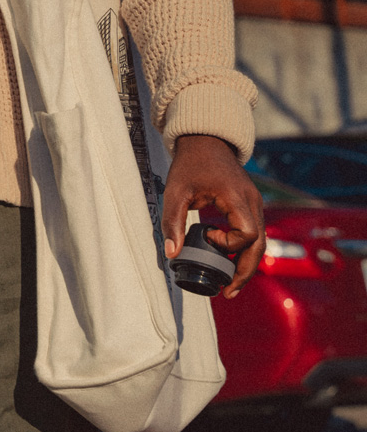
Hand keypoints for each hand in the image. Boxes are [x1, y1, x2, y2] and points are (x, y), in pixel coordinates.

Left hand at [163, 134, 264, 296]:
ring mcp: (254, 203)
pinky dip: (245, 249)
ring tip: (229, 283)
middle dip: (245, 270)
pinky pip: (254, 233)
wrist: (205, 140)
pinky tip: (230, 260)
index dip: (228, 243)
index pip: (246, 233)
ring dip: (246, 263)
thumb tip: (172, 253)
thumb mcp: (176, 191)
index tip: (206, 235)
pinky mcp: (250, 205)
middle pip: (260, 245)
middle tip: (228, 291)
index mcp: (237, 197)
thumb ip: (173, 221)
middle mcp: (252, 202)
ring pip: (260, 241)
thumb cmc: (190, 163)